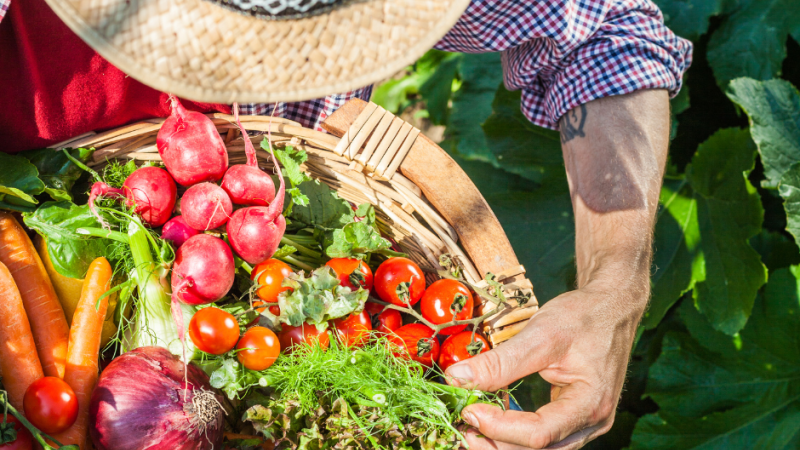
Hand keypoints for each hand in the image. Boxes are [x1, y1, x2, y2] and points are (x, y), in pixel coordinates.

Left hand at [445, 282, 643, 448]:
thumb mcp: (541, 333)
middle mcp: (593, 422)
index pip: (539, 433)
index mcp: (591, 403)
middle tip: (461, 428)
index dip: (499, 427)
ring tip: (471, 429)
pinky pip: (545, 437)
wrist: (612, 306)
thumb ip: (500, 362)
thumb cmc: (583, 316)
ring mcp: (586, 423)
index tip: (468, 410)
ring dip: (504, 444)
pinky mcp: (576, 418)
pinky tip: (491, 421)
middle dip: (497, 443)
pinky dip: (516, 435)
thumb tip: (456, 377)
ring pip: (542, 449)